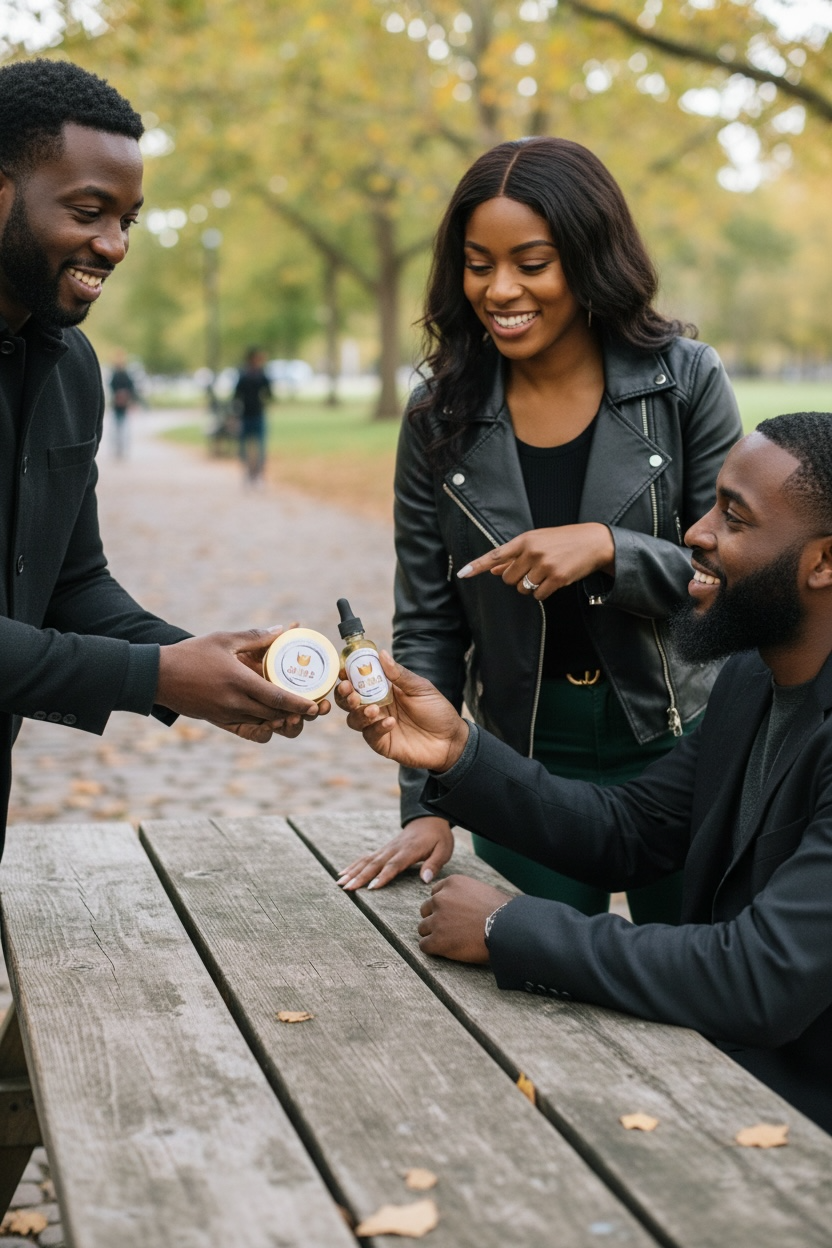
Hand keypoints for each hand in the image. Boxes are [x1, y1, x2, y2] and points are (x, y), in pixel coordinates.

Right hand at [156, 628, 326, 740]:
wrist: (157, 675)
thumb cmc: (191, 653)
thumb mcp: (224, 639)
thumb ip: (256, 637)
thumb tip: (283, 628)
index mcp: (239, 681)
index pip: (278, 698)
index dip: (300, 705)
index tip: (315, 705)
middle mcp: (235, 702)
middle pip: (275, 715)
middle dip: (297, 715)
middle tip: (313, 708)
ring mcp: (226, 715)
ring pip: (263, 724)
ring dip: (280, 720)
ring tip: (295, 712)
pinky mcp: (218, 721)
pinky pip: (246, 729)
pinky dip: (262, 726)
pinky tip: (270, 718)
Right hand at [335, 652, 468, 770]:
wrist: (450, 740)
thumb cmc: (436, 711)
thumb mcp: (420, 688)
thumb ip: (399, 674)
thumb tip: (381, 654)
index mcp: (384, 690)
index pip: (359, 681)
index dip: (348, 675)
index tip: (344, 671)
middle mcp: (376, 707)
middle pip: (349, 701)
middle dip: (344, 695)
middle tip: (348, 690)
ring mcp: (377, 725)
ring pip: (354, 719)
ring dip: (359, 712)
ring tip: (373, 709)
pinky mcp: (382, 743)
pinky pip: (370, 735)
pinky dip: (377, 727)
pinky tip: (390, 723)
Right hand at [338, 816, 454, 890]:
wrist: (429, 817)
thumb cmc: (438, 836)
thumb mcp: (444, 849)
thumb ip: (434, 864)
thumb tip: (425, 880)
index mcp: (409, 850)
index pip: (394, 864)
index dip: (383, 876)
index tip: (372, 887)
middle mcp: (394, 849)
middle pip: (375, 864)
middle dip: (360, 877)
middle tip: (348, 888)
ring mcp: (386, 848)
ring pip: (367, 860)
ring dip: (353, 872)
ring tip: (340, 883)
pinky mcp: (383, 850)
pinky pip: (366, 857)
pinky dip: (354, 865)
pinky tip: (343, 873)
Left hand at [418, 876, 512, 962]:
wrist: (506, 930)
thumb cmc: (502, 912)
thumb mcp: (482, 891)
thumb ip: (466, 894)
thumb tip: (463, 903)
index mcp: (452, 884)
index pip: (436, 894)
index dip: (444, 906)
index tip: (453, 915)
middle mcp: (440, 899)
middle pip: (426, 909)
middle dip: (436, 919)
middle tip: (450, 929)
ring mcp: (437, 920)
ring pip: (423, 928)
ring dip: (433, 934)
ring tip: (449, 941)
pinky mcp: (437, 940)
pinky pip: (424, 945)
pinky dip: (433, 949)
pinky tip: (446, 951)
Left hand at [457, 524, 614, 599]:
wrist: (594, 542)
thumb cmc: (563, 541)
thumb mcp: (538, 542)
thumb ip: (515, 556)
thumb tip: (495, 570)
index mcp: (525, 540)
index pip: (495, 555)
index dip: (477, 566)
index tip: (462, 573)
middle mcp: (532, 552)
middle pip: (509, 579)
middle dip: (517, 579)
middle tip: (532, 571)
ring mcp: (544, 566)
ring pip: (523, 589)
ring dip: (530, 587)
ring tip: (545, 574)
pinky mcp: (556, 579)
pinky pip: (538, 595)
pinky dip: (542, 593)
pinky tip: (553, 581)